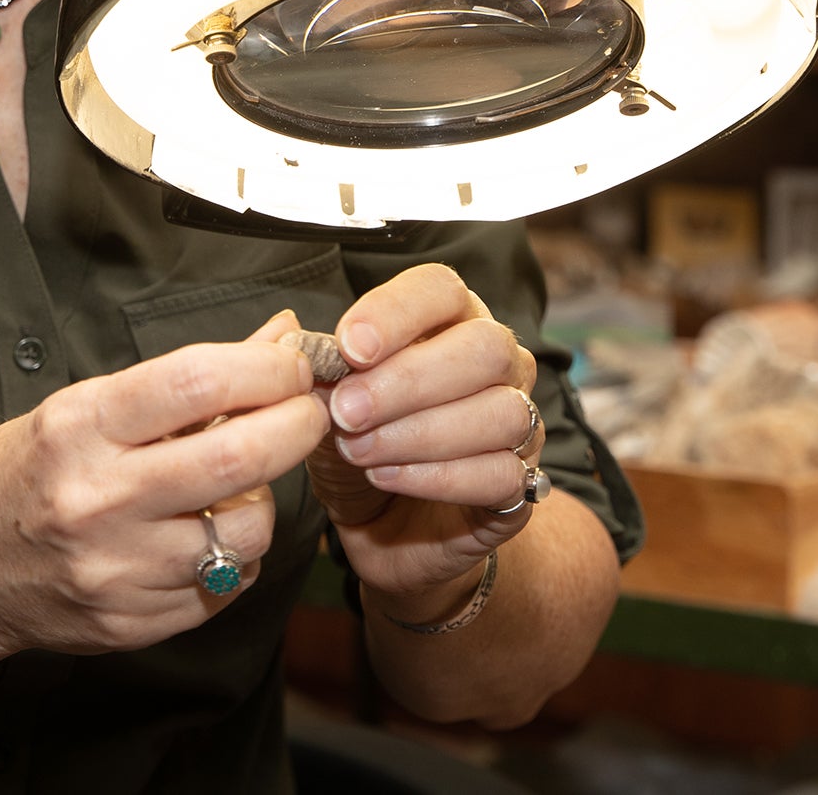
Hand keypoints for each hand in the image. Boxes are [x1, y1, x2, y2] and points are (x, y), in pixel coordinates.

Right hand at [0, 331, 330, 664]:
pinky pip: (225, 587)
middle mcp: (96, 499)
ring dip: (264, 501)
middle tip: (308, 413)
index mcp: (80, 427)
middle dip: (297, 426)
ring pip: (247, 532)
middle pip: (239, 457)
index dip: (268, 369)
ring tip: (236, 486)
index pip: (200, 381)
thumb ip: (188, 380)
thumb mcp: (86, 407)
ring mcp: (115, 569)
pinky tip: (204, 536)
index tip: (292, 366)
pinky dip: (234, 557)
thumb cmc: (20, 475)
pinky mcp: (131, 623)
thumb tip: (277, 337)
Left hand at [274, 264, 546, 619]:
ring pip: (500, 412)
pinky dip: (437, 477)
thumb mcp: (326, 405)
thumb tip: (294, 340)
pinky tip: (387, 478)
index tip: (349, 346)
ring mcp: (522, 423)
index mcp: (452, 321)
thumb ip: (317, 370)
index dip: (397, 313)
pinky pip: (502, 473)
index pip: (443, 290)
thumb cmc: (360, 447)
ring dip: (418, 433)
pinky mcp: (523, 483)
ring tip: (359, 451)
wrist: (385, 528)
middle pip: (484, 347)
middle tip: (347, 411)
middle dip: (407, 380)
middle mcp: (499, 363)